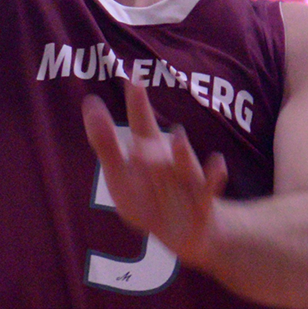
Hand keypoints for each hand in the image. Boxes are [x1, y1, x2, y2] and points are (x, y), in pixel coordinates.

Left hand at [82, 79, 229, 268]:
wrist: (186, 232)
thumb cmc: (147, 199)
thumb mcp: (120, 174)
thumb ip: (104, 142)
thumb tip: (89, 102)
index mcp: (148, 149)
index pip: (140, 121)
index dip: (135, 101)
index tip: (132, 76)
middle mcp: (168, 158)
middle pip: (157, 145)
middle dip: (147, 136)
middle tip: (135, 121)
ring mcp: (186, 178)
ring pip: (183, 164)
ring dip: (181, 152)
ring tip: (177, 137)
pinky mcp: (202, 201)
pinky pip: (210, 188)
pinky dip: (214, 177)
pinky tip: (218, 164)